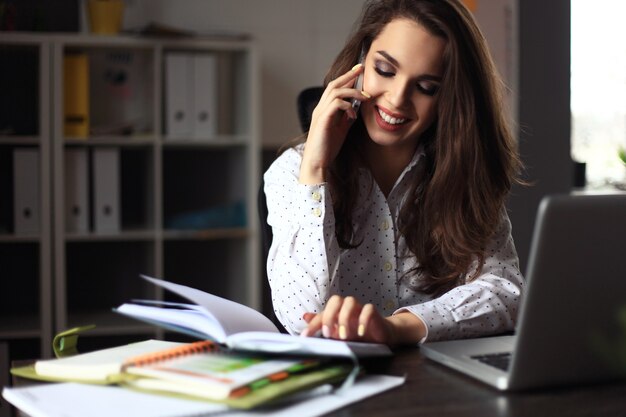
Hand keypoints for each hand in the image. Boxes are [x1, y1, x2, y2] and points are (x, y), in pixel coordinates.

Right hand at [299, 65, 370, 183]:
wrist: (317, 162)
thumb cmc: (327, 148)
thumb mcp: (341, 130)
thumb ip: (346, 118)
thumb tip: (356, 109)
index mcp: (324, 109)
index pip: (335, 88)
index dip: (346, 78)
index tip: (358, 71)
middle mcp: (320, 108)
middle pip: (334, 84)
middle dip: (348, 75)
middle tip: (361, 69)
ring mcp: (320, 113)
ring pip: (335, 92)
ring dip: (352, 91)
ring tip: (365, 96)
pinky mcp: (323, 120)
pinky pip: (335, 104)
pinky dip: (347, 106)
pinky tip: (354, 114)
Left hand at [300, 295, 393, 344]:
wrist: (379, 336)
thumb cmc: (356, 333)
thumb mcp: (337, 333)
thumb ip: (323, 325)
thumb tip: (305, 316)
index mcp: (336, 312)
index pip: (322, 314)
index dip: (313, 324)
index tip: (305, 336)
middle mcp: (346, 307)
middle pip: (335, 300)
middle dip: (329, 316)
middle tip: (328, 334)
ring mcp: (359, 308)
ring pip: (350, 301)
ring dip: (345, 318)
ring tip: (344, 336)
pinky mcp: (373, 312)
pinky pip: (368, 309)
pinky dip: (363, 320)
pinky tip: (360, 333)